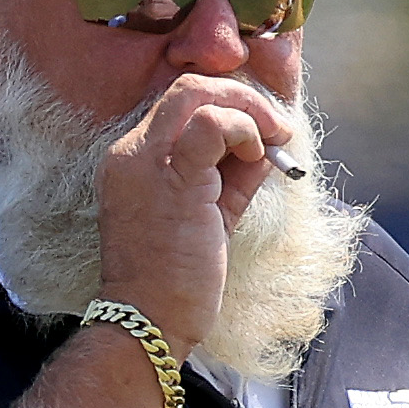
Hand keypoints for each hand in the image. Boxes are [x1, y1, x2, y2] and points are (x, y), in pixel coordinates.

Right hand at [89, 74, 284, 367]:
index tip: (262, 135)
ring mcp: (145, 162)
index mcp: (133, 158)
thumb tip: (267, 146)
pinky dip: (243, 129)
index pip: (181, 105)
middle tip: (277, 128)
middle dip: (242, 98)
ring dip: (247, 109)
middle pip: (187, 87)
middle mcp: (131, 152)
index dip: (229, 108)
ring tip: (272, 141)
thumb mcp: (211, 216)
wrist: (147, 320)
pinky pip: (211, 125)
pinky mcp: (172, 179)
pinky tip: (258, 155)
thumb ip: (234, 177)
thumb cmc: (176, 281)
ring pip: (196, 94)